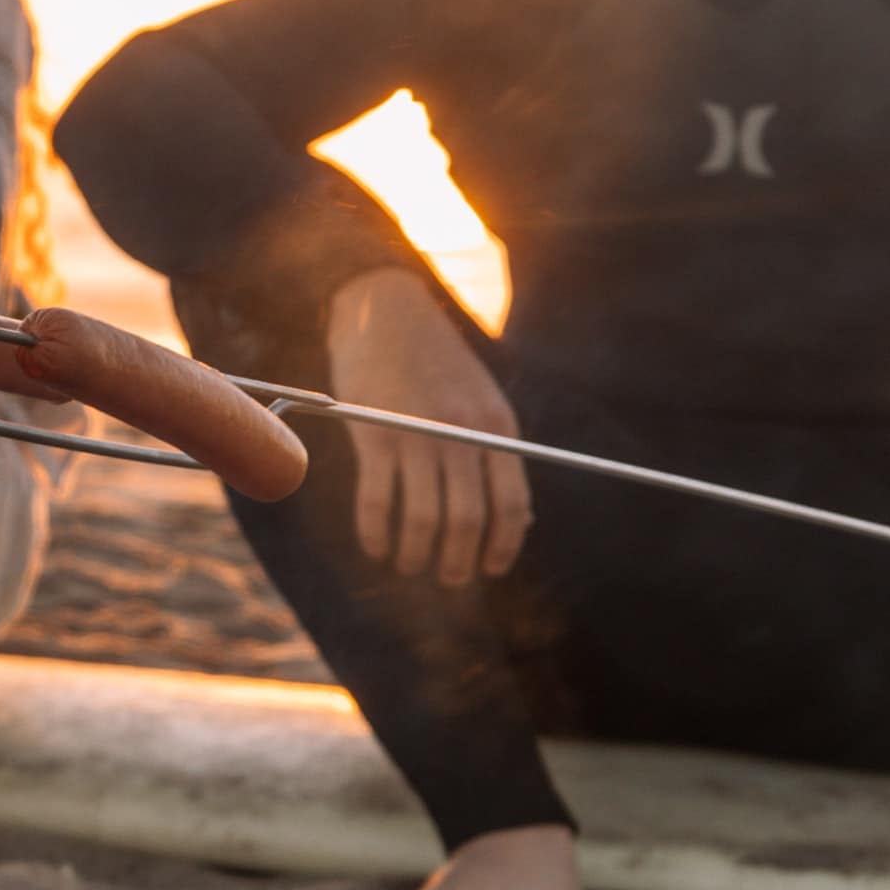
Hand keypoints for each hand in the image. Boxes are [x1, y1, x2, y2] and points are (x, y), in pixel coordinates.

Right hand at [324, 265, 528, 584]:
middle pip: (467, 519)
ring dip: (418, 555)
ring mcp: (415, 433)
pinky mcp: (373, 434)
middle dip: (458, 561)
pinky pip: (378, 502)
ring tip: (409, 565)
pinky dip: (377, 535)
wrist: (387, 310)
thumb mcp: (482, 400)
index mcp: (495, 427)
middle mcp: (460, 433)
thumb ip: (495, 453)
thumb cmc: (435, 363)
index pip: (510, 504)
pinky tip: (377, 547)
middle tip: (448, 578)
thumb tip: (516, 520)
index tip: (491, 569)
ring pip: (424, 518)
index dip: (502, 546)